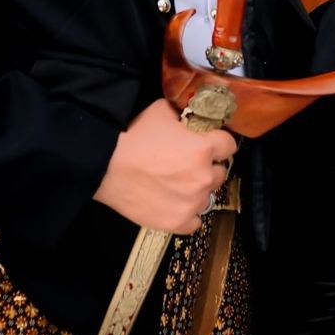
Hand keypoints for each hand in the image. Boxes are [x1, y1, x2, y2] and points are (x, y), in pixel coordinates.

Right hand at [94, 98, 235, 234]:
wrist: (105, 167)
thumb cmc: (133, 138)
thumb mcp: (161, 112)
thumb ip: (183, 114)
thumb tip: (190, 115)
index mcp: (204, 149)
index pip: (229, 146)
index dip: (218, 143)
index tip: (209, 144)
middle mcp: (203, 177)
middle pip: (220, 173)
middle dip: (207, 167)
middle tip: (187, 164)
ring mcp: (192, 203)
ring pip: (207, 196)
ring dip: (196, 191)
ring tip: (176, 185)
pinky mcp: (177, 222)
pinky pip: (195, 221)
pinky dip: (187, 213)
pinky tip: (175, 203)